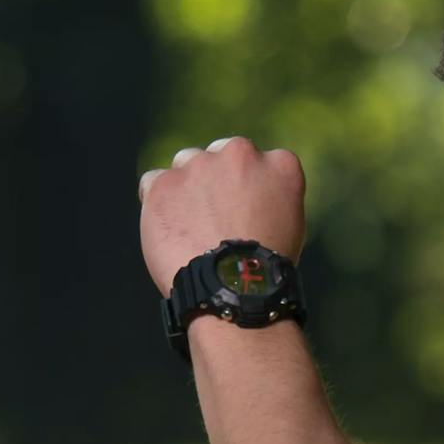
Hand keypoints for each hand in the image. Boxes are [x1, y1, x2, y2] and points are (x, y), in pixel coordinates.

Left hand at [136, 136, 306, 289]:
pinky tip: (169, 228)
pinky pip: (153, 182)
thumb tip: (251, 192)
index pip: (260, 162)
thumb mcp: (289, 224)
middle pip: (219, 155)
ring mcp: (199, 165)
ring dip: (186, 187)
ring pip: (186, 164)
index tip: (243, 210)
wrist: (230, 290)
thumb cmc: (263, 269)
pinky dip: (157, 201)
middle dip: (215, 179)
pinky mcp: (164, 182)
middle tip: (214, 219)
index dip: (248, 186)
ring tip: (191, 227)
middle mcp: (240, 153)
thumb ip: (271, 194)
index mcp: (280, 163)